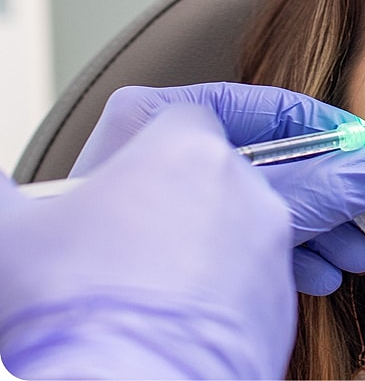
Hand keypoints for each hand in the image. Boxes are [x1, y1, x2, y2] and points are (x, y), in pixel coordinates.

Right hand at [0, 105, 293, 378]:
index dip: (159, 137)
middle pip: (224, 168)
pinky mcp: (281, 293)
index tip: (143, 162)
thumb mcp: (13, 232)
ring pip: (247, 220)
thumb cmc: (70, 306)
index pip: (189, 114)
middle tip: (148, 229)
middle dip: (192, 192)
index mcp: (185, 149)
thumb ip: (9, 192)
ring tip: (170, 275)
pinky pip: (263, 271)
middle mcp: (242, 186)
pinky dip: (238, 280)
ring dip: (219, 236)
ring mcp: (269, 242)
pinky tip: (197, 306)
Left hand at [73, 83, 364, 293]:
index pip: (258, 108)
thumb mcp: (270, 214)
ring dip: (309, 228)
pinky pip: (218, 243)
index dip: (328, 129)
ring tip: (355, 256)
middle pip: (255, 162)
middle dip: (326, 191)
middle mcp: (132, 158)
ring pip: (241, 207)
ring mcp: (131, 214)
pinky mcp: (144, 265)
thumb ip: (332, 183)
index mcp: (149, 122)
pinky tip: (318, 275)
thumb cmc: (174, 283)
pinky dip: (269, 254)